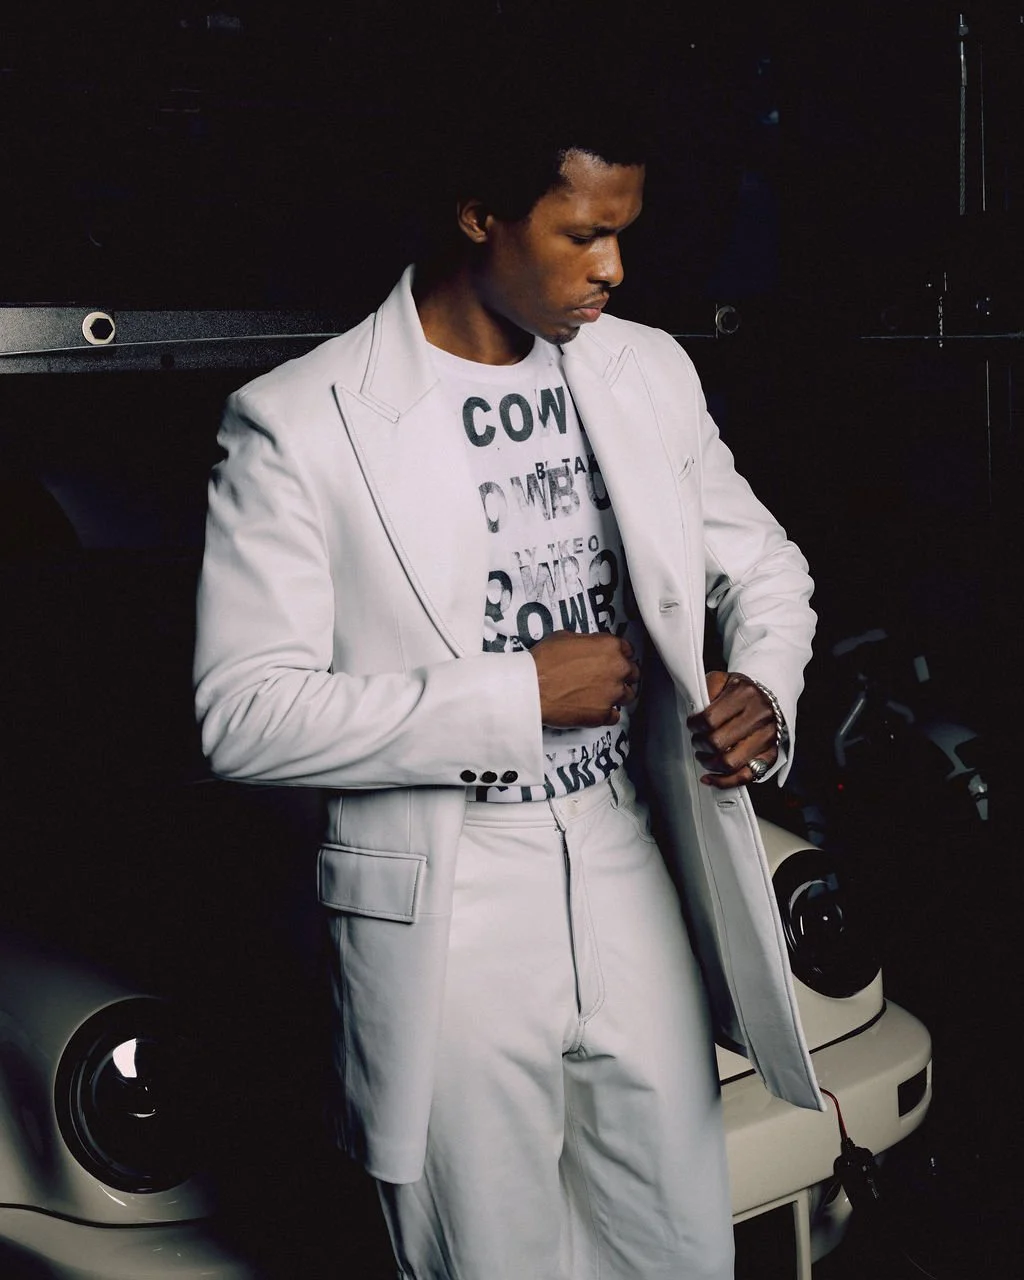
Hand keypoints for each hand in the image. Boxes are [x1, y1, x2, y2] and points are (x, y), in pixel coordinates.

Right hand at [530, 631, 639, 727]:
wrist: (532, 687)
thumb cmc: (544, 662)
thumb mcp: (564, 637)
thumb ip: (586, 643)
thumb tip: (587, 647)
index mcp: (610, 646)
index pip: (628, 649)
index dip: (620, 654)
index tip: (615, 658)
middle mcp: (617, 669)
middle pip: (632, 673)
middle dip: (622, 674)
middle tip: (609, 676)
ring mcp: (612, 693)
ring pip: (628, 695)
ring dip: (618, 694)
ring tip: (603, 694)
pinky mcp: (603, 714)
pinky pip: (615, 716)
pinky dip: (607, 713)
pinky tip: (597, 708)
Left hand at [687, 670, 776, 788]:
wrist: (768, 697)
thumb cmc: (741, 691)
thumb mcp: (722, 679)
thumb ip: (705, 689)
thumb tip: (693, 709)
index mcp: (745, 694)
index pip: (709, 719)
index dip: (694, 726)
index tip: (692, 726)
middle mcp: (760, 715)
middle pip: (718, 743)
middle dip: (700, 745)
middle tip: (697, 741)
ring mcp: (768, 737)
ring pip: (730, 762)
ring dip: (709, 763)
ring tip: (703, 756)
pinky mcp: (771, 754)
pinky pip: (746, 776)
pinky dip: (725, 782)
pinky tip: (710, 778)